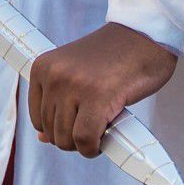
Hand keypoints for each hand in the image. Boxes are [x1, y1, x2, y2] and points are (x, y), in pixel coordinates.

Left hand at [25, 23, 177, 158]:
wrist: (146, 36)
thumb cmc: (116, 56)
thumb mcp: (77, 74)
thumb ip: (58, 102)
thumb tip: (42, 138)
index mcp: (43, 67)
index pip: (37, 119)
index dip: (59, 129)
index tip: (79, 124)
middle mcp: (54, 75)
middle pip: (51, 132)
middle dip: (73, 138)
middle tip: (95, 126)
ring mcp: (75, 86)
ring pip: (67, 139)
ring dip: (85, 143)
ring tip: (102, 127)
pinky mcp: (97, 98)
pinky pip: (85, 140)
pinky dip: (94, 148)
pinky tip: (105, 138)